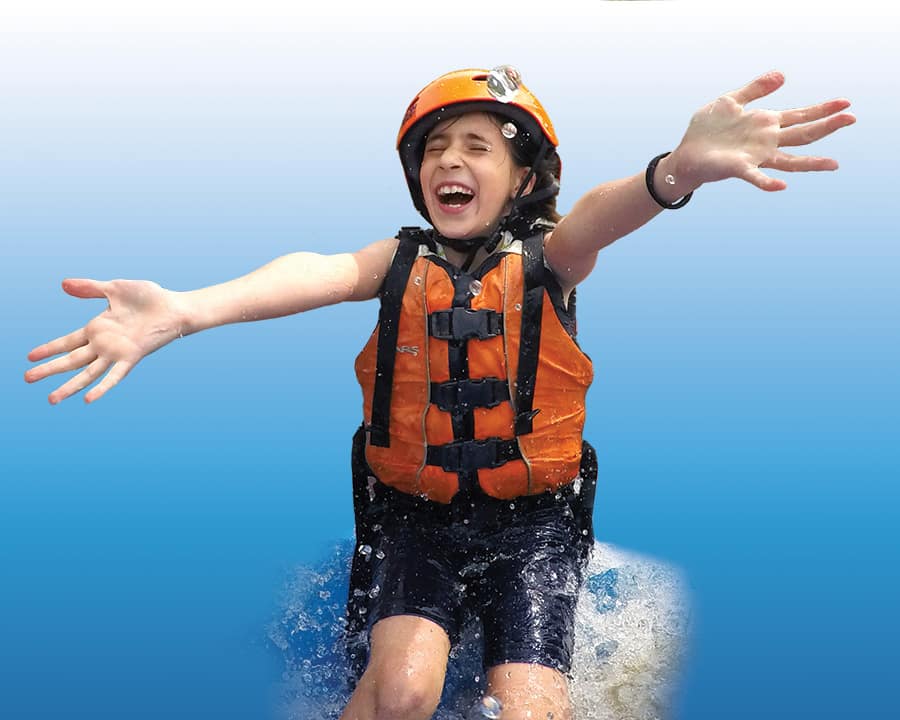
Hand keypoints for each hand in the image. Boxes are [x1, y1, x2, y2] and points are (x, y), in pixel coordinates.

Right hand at [24, 278, 183, 403]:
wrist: (174, 306)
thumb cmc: (149, 297)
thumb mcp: (114, 289)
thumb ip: (90, 288)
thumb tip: (63, 284)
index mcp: (98, 328)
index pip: (67, 342)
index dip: (49, 349)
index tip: (30, 357)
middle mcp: (104, 344)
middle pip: (71, 360)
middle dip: (49, 370)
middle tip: (27, 379)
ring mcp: (116, 352)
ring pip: (87, 373)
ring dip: (69, 386)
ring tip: (51, 399)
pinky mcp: (132, 356)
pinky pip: (115, 376)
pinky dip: (102, 387)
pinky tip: (88, 399)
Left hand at [668, 71, 854, 191]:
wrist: (685, 155)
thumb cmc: (707, 130)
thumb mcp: (730, 101)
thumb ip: (755, 89)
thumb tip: (783, 75)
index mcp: (765, 123)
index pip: (799, 115)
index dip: (821, 109)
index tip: (845, 103)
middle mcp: (766, 141)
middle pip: (802, 134)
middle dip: (827, 126)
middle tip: (852, 118)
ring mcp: (755, 157)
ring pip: (789, 160)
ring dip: (812, 162)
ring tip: (833, 164)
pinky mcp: (739, 169)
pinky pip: (756, 178)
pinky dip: (768, 183)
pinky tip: (782, 186)